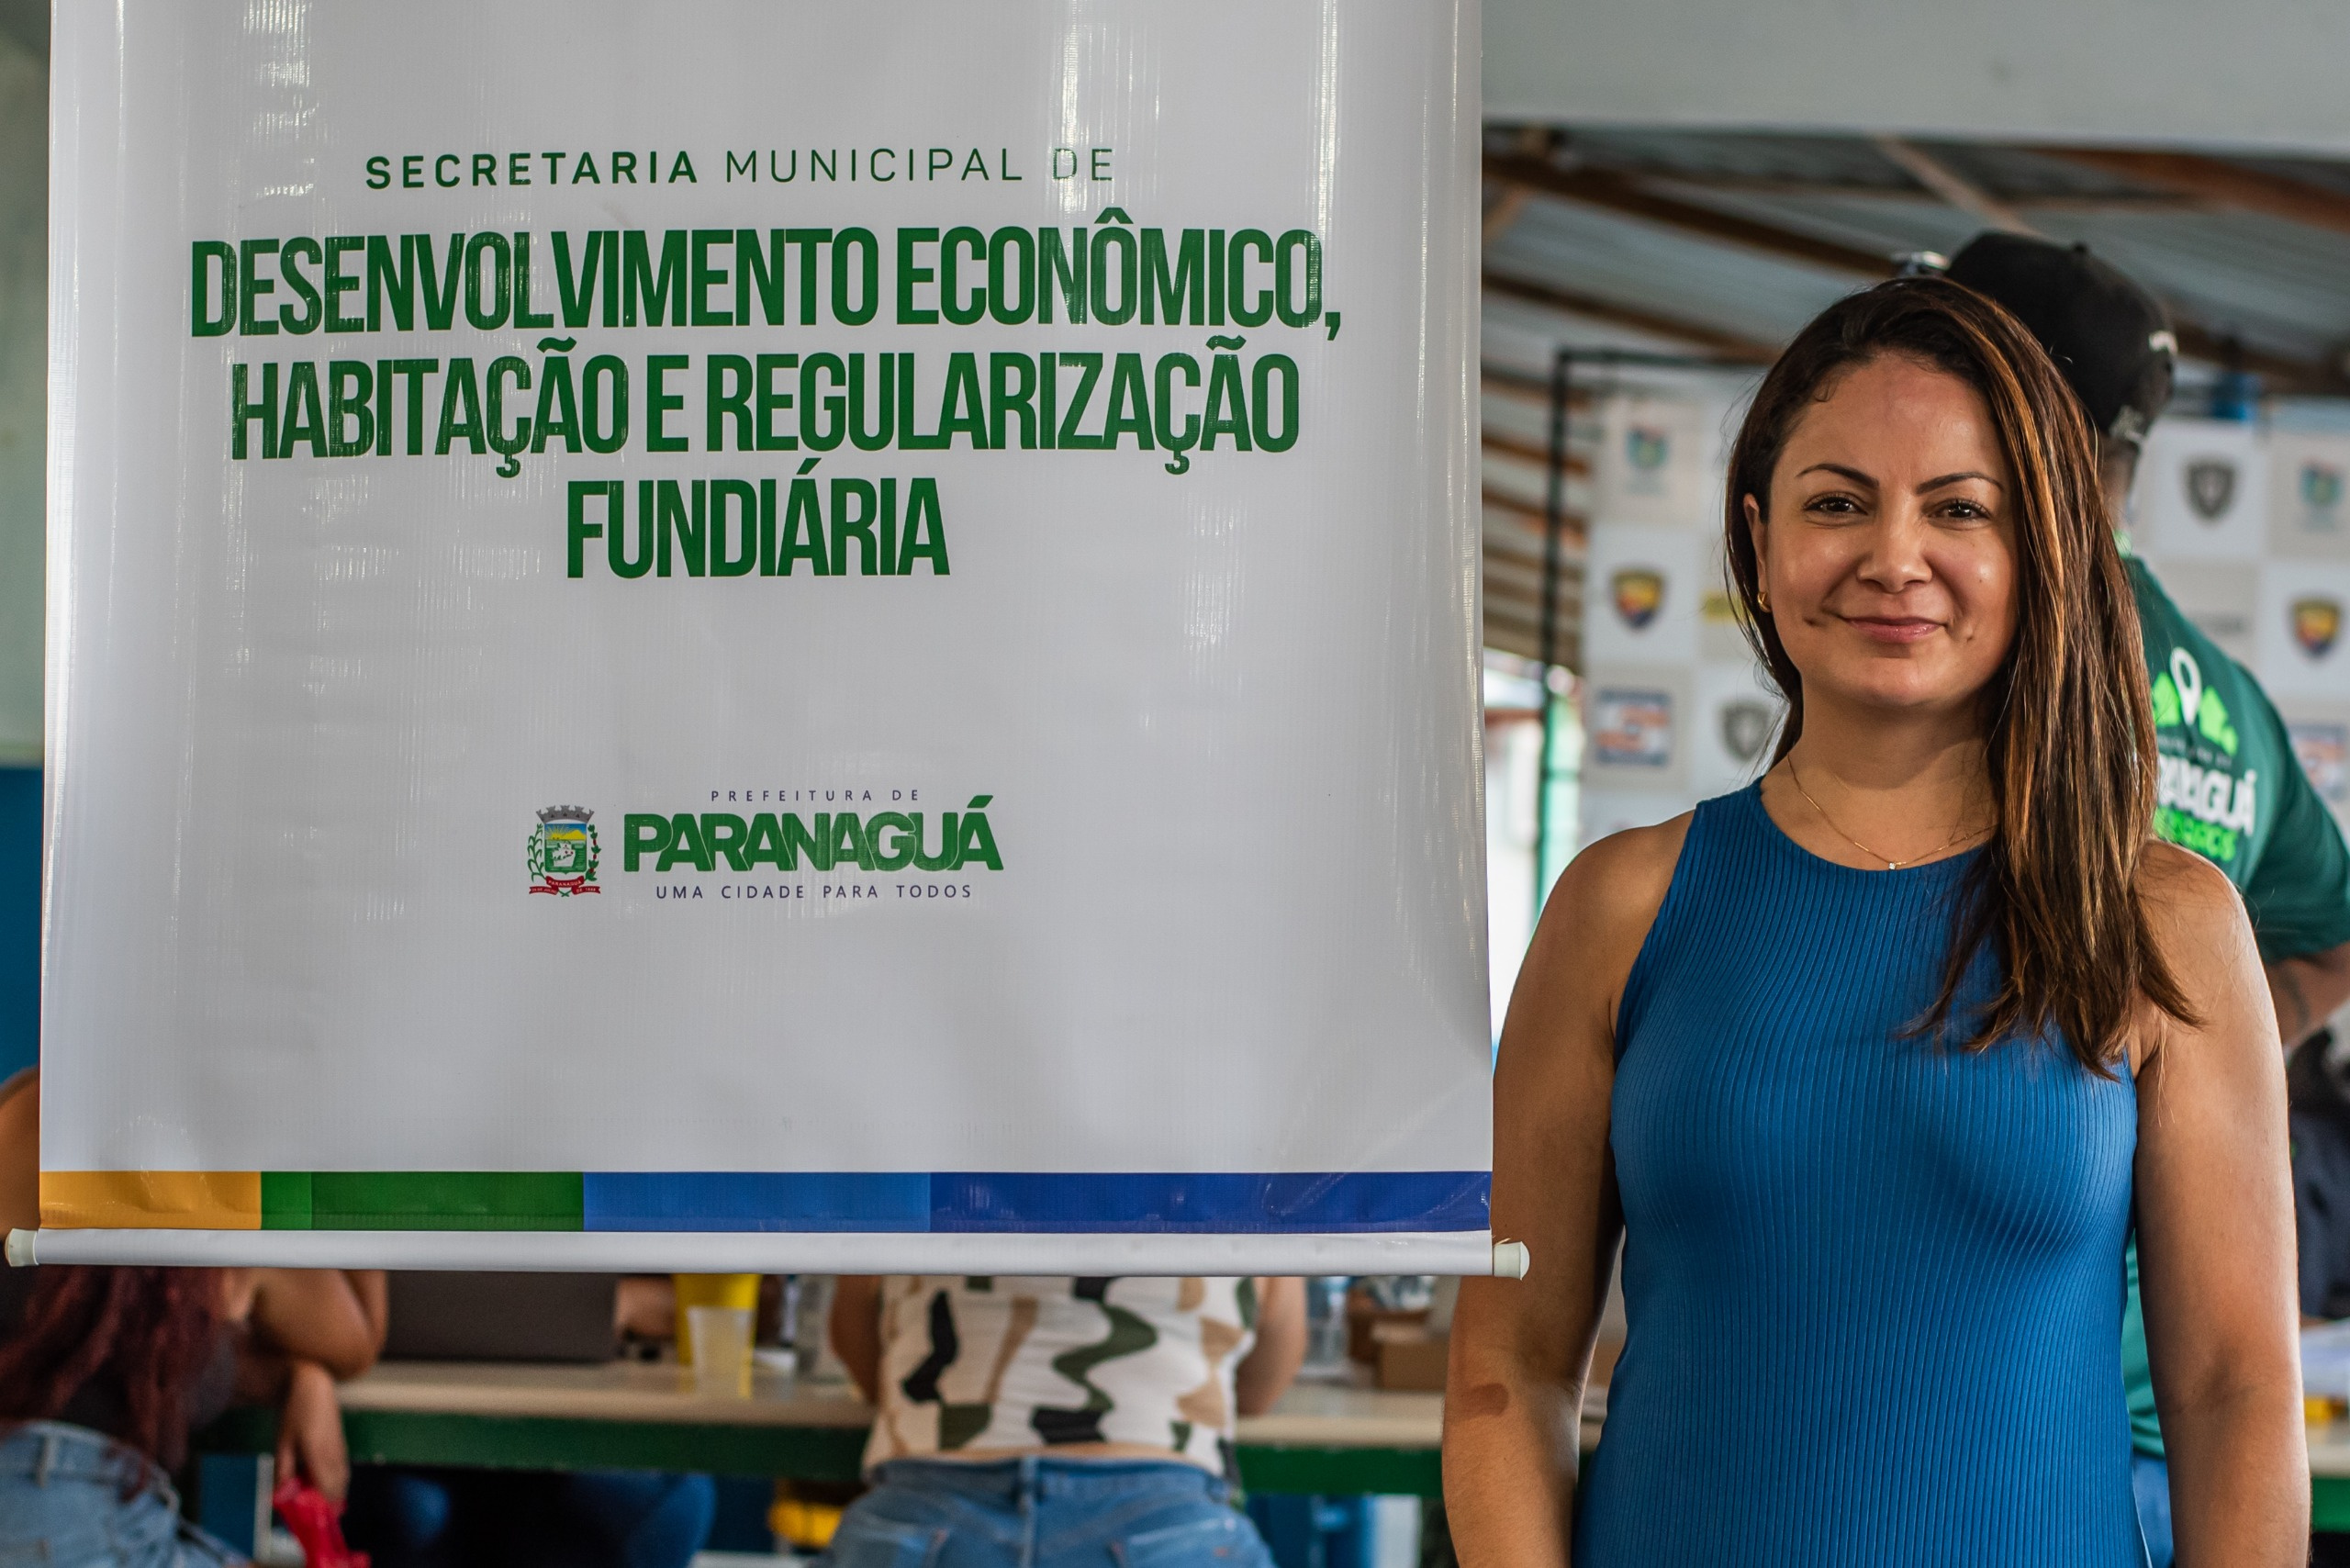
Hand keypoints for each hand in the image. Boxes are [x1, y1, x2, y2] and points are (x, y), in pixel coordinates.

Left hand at [275, 1360, 348, 1503]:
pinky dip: (337, 1482)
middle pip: (338, 1487)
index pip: (325, 1488)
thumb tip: (281, 1493)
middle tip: (314, 1515)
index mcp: (318, 1453)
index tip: (313, 1519)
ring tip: (320, 1504)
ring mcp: (341, 1449)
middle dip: (329, 1504)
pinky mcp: (342, 1444)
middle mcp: (334, 1454)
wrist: (315, 1386)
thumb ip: (284, 1468)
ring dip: (334, 1494)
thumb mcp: (282, 1441)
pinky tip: (326, 1485)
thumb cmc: (295, 1412)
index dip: (322, 1506)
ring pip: (343, 1479)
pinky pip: (343, 1470)